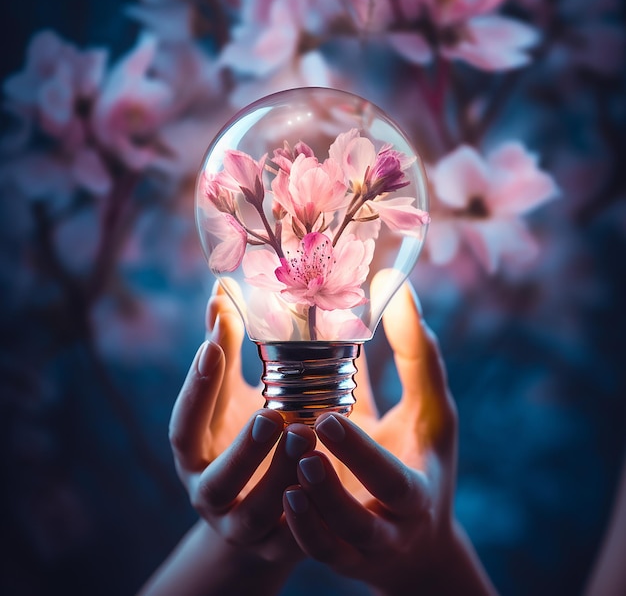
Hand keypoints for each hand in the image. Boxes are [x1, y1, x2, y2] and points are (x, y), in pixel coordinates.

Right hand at [140, 287, 315, 595]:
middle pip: (217, 479)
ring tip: (309, 435)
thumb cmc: (247, 438)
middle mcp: (211, 492)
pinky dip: (308, 510)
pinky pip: (293, 536)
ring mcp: (244, 524)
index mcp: (197, 453)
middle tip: (273, 414)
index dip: (197, 387)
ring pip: (257, 512)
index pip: (186, 423)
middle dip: (242, 447)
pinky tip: (328, 479)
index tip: (215, 344)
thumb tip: (220, 292)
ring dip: (280, 475)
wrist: (262, 512)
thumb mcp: (235, 398)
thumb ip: (229, 353)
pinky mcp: (278, 546)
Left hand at [282, 281, 496, 594]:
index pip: (390, 479)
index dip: (360, 454)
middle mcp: (387, 529)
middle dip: (327, 487)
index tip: (328, 420)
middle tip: (295, 442)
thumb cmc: (422, 458)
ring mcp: (357, 550)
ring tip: (281, 466)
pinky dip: (298, 529)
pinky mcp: (335, 557)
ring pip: (328, 543)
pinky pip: (312, 553)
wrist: (415, 536)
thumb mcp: (430, 412)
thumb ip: (416, 357)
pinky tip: (281, 494)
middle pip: (357, 520)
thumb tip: (395, 286)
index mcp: (415, 492)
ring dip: (303, 505)